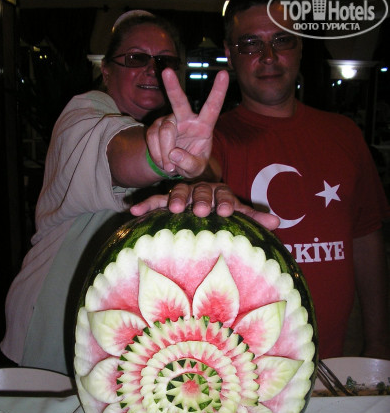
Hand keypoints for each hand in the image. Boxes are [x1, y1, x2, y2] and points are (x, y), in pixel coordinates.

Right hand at [130, 182, 279, 230]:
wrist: (202, 207)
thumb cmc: (221, 213)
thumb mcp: (237, 214)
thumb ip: (253, 218)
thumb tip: (277, 223)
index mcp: (220, 192)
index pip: (224, 194)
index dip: (224, 202)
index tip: (225, 213)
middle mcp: (201, 189)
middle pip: (200, 191)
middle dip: (201, 200)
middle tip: (201, 211)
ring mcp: (183, 193)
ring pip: (178, 192)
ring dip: (176, 199)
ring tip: (174, 209)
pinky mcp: (166, 200)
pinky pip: (155, 200)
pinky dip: (147, 204)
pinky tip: (134, 211)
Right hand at [145, 69, 228, 177]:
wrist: (173, 168)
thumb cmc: (191, 164)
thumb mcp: (196, 170)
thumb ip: (189, 164)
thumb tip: (174, 154)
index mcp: (204, 126)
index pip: (212, 107)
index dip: (218, 91)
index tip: (223, 73)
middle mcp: (186, 118)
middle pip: (179, 102)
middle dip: (173, 87)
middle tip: (166, 71)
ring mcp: (169, 120)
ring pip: (164, 131)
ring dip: (164, 152)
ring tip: (169, 166)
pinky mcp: (155, 126)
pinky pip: (152, 137)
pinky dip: (156, 153)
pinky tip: (162, 161)